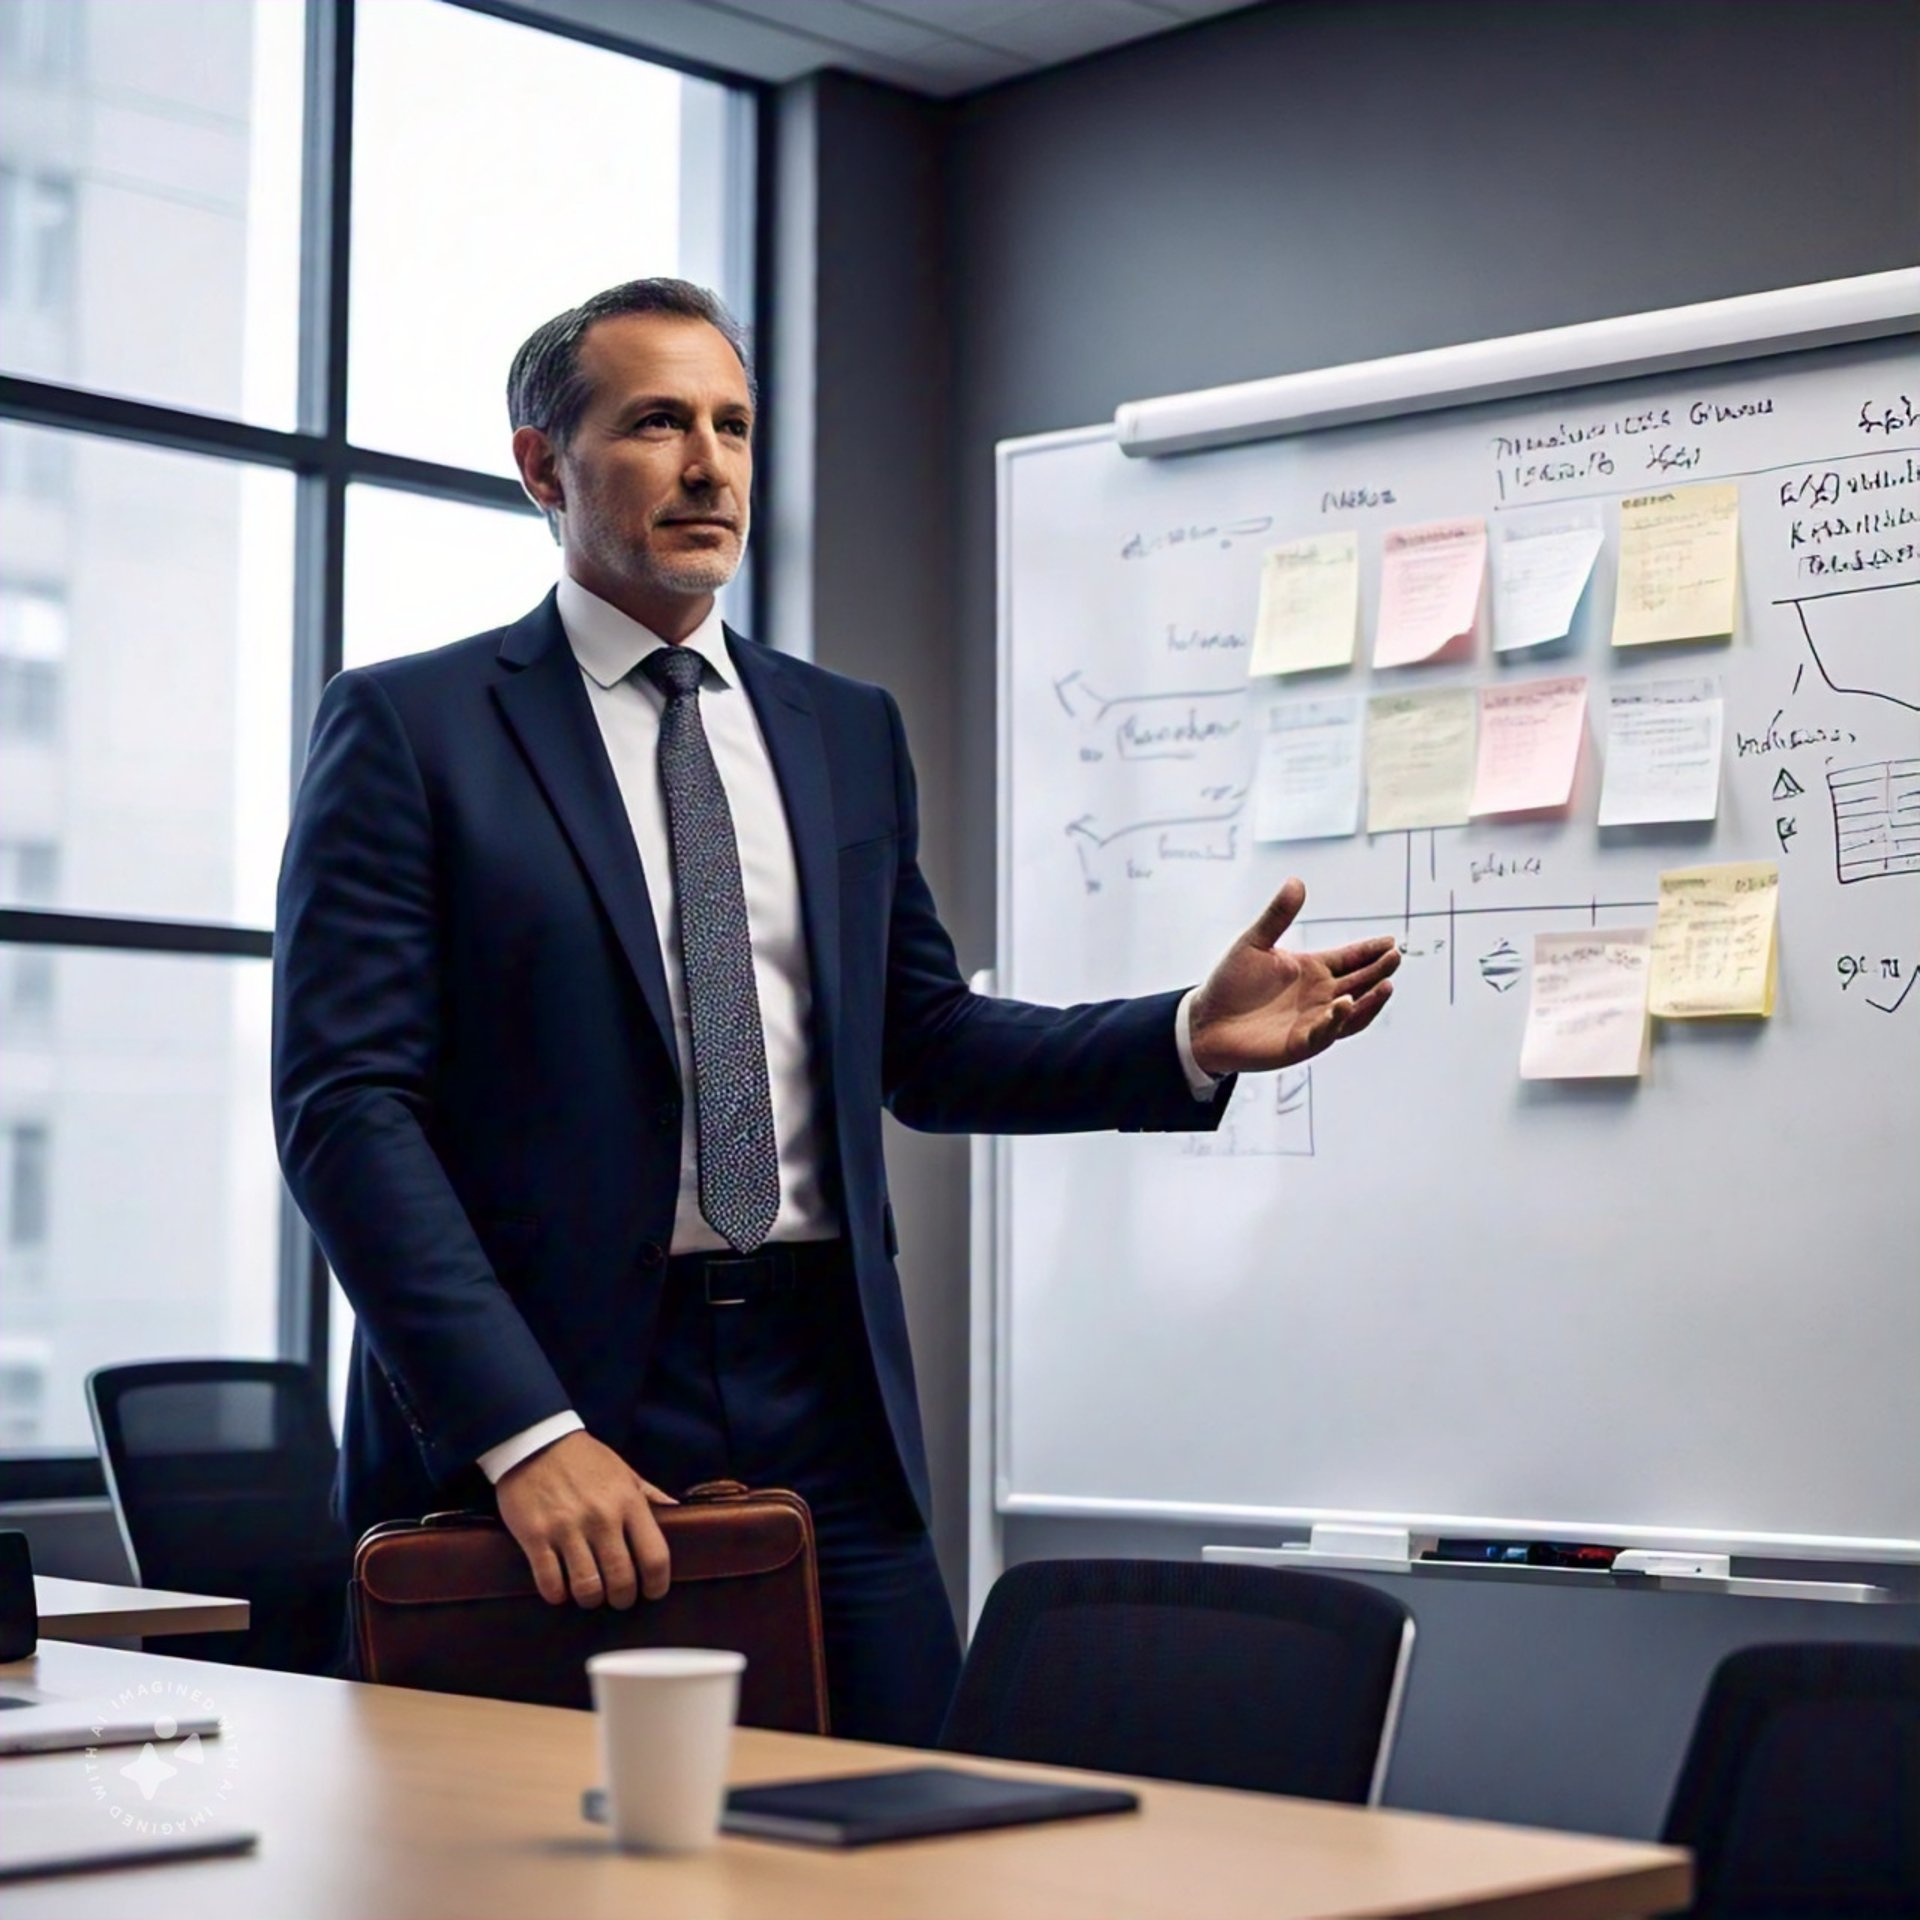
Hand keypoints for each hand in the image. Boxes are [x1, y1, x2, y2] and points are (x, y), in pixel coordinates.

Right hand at [495, 1430, 677, 1608]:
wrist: (535, 1442)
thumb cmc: (585, 1460)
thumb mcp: (625, 1472)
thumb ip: (651, 1496)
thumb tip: (679, 1513)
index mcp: (629, 1502)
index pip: (655, 1557)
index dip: (657, 1584)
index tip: (653, 1591)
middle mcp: (602, 1517)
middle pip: (622, 1580)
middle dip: (623, 1599)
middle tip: (619, 1598)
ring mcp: (567, 1528)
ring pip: (588, 1588)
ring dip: (591, 1599)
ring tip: (590, 1594)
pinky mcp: (535, 1537)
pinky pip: (550, 1584)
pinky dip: (558, 1594)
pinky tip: (561, 1587)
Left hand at [1188, 878, 1400, 1075]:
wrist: (1206, 1020)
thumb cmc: (1230, 982)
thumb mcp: (1254, 942)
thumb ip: (1277, 916)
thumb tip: (1296, 881)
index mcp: (1313, 970)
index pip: (1351, 958)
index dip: (1371, 951)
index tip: (1391, 941)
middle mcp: (1320, 996)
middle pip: (1359, 983)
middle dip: (1378, 971)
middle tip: (1395, 957)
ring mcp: (1314, 1021)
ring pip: (1352, 1013)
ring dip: (1370, 1001)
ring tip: (1386, 985)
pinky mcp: (1300, 1044)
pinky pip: (1325, 1034)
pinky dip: (1336, 1020)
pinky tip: (1343, 1004)